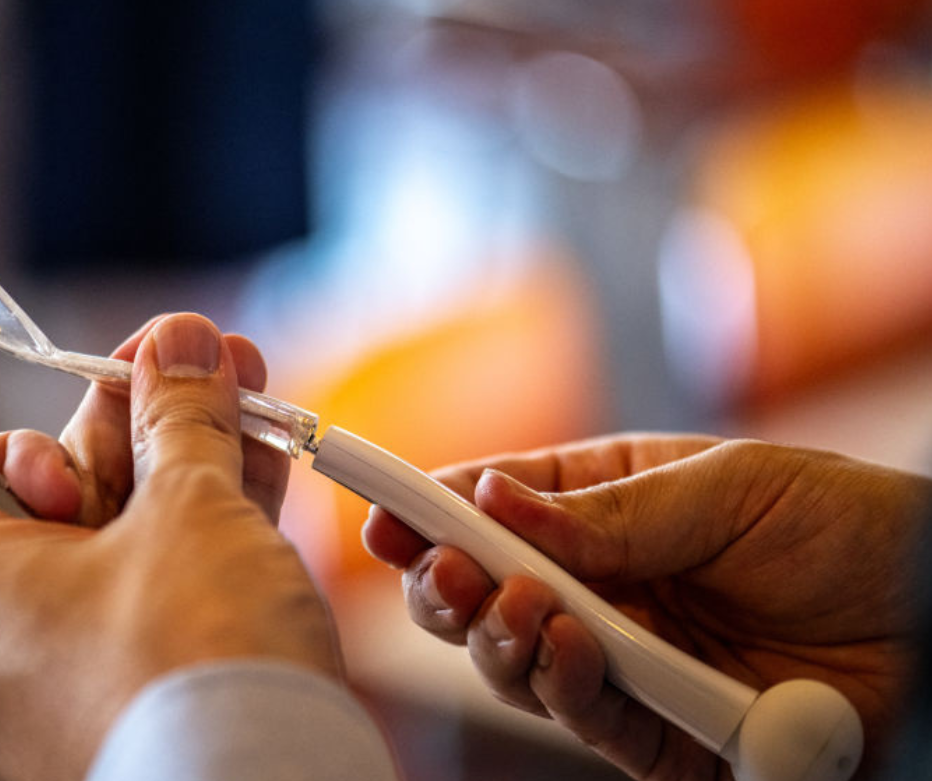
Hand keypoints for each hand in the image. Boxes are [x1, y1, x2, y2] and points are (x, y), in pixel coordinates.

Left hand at [0, 314, 339, 780]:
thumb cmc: (190, 653)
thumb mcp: (188, 506)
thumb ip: (179, 417)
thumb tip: (182, 344)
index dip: (30, 434)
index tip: (104, 416)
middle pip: (49, 508)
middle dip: (137, 432)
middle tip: (203, 375)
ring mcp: (47, 695)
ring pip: (109, 561)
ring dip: (179, 481)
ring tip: (252, 409)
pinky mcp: (113, 721)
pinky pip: (139, 619)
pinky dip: (189, 558)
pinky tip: (260, 491)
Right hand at [363, 434, 929, 778]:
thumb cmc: (847, 526)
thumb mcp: (729, 489)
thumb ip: (613, 512)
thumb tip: (495, 500)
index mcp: (608, 508)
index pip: (497, 507)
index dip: (433, 508)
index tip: (380, 507)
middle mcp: (603, 588)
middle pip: (486, 592)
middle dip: (447, 581)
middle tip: (440, 567)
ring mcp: (627, 662)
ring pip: (518, 661)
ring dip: (497, 633)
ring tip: (511, 602)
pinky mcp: (663, 734)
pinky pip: (590, 719)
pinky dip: (564, 686)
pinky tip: (566, 645)